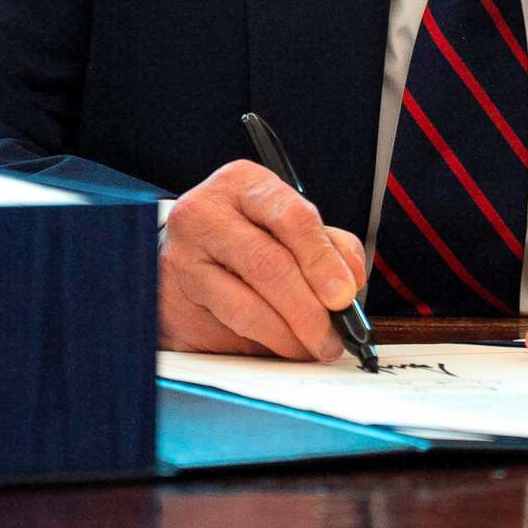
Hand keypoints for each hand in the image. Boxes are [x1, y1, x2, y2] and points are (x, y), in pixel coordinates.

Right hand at [159, 160, 368, 361]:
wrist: (183, 255)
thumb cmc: (242, 238)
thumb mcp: (284, 226)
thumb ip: (325, 244)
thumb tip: (351, 279)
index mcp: (245, 183)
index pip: (291, 216)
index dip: (322, 259)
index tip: (344, 295)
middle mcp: (208, 210)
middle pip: (269, 262)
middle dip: (310, 307)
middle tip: (333, 333)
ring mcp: (185, 252)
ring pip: (248, 302)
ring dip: (291, 333)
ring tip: (314, 345)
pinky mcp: (176, 293)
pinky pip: (230, 323)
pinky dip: (268, 339)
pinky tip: (286, 344)